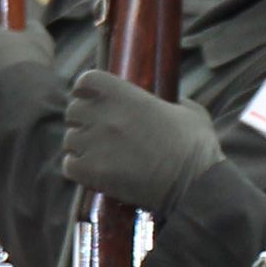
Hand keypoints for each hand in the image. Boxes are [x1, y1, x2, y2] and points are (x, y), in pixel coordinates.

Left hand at [59, 70, 223, 211]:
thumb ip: (174, 101)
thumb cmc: (197, 149)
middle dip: (81, 120)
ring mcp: (97, 143)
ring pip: (70, 139)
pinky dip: (77, 168)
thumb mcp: (190, 113)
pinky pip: (69, 165)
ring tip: (96, 154)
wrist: (195, 185)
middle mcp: (107, 116)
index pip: (87, 80)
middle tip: (94, 131)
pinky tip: (91, 171)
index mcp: (127, 97)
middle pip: (73, 111)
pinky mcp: (93, 171)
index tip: (88, 97)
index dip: (85, 89)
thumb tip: (171, 101)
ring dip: (80, 146)